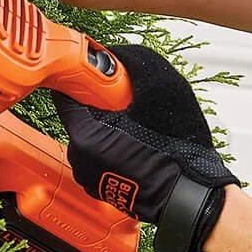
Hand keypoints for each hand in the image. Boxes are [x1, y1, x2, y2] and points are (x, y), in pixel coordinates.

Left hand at [52, 42, 237, 251]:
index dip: (79, 80)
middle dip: (94, 105)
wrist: (188, 197)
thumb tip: (117, 54)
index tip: (91, 74)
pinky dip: (109, 149)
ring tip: (131, 128)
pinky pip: (96, 158)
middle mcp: (79, 157)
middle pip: (76, 117)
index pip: (63, 94)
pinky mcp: (98, 188)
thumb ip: (134, 68)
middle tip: (121, 102)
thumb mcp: (160, 94)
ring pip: (87, 138)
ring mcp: (87, 176)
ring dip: (103, 128)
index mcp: (86, 133)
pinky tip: (132, 149)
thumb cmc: (177, 154)